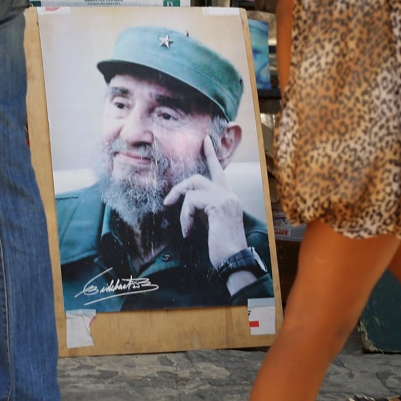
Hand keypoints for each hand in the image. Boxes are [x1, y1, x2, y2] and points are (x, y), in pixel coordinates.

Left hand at [164, 135, 249, 268]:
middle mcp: (229, 194)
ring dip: (183, 209)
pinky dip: (185, 217)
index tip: (205, 139)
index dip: (211, 154)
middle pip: (197, 178)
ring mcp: (225, 197)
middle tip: (167, 203)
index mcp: (228, 197)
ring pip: (192, 189)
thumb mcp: (210, 223)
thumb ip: (202, 209)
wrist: (234, 260)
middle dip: (179, 189)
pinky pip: (191, 201)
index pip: (218, 171)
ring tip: (185, 229)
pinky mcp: (218, 204)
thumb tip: (187, 203)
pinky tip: (188, 232)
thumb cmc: (221, 247)